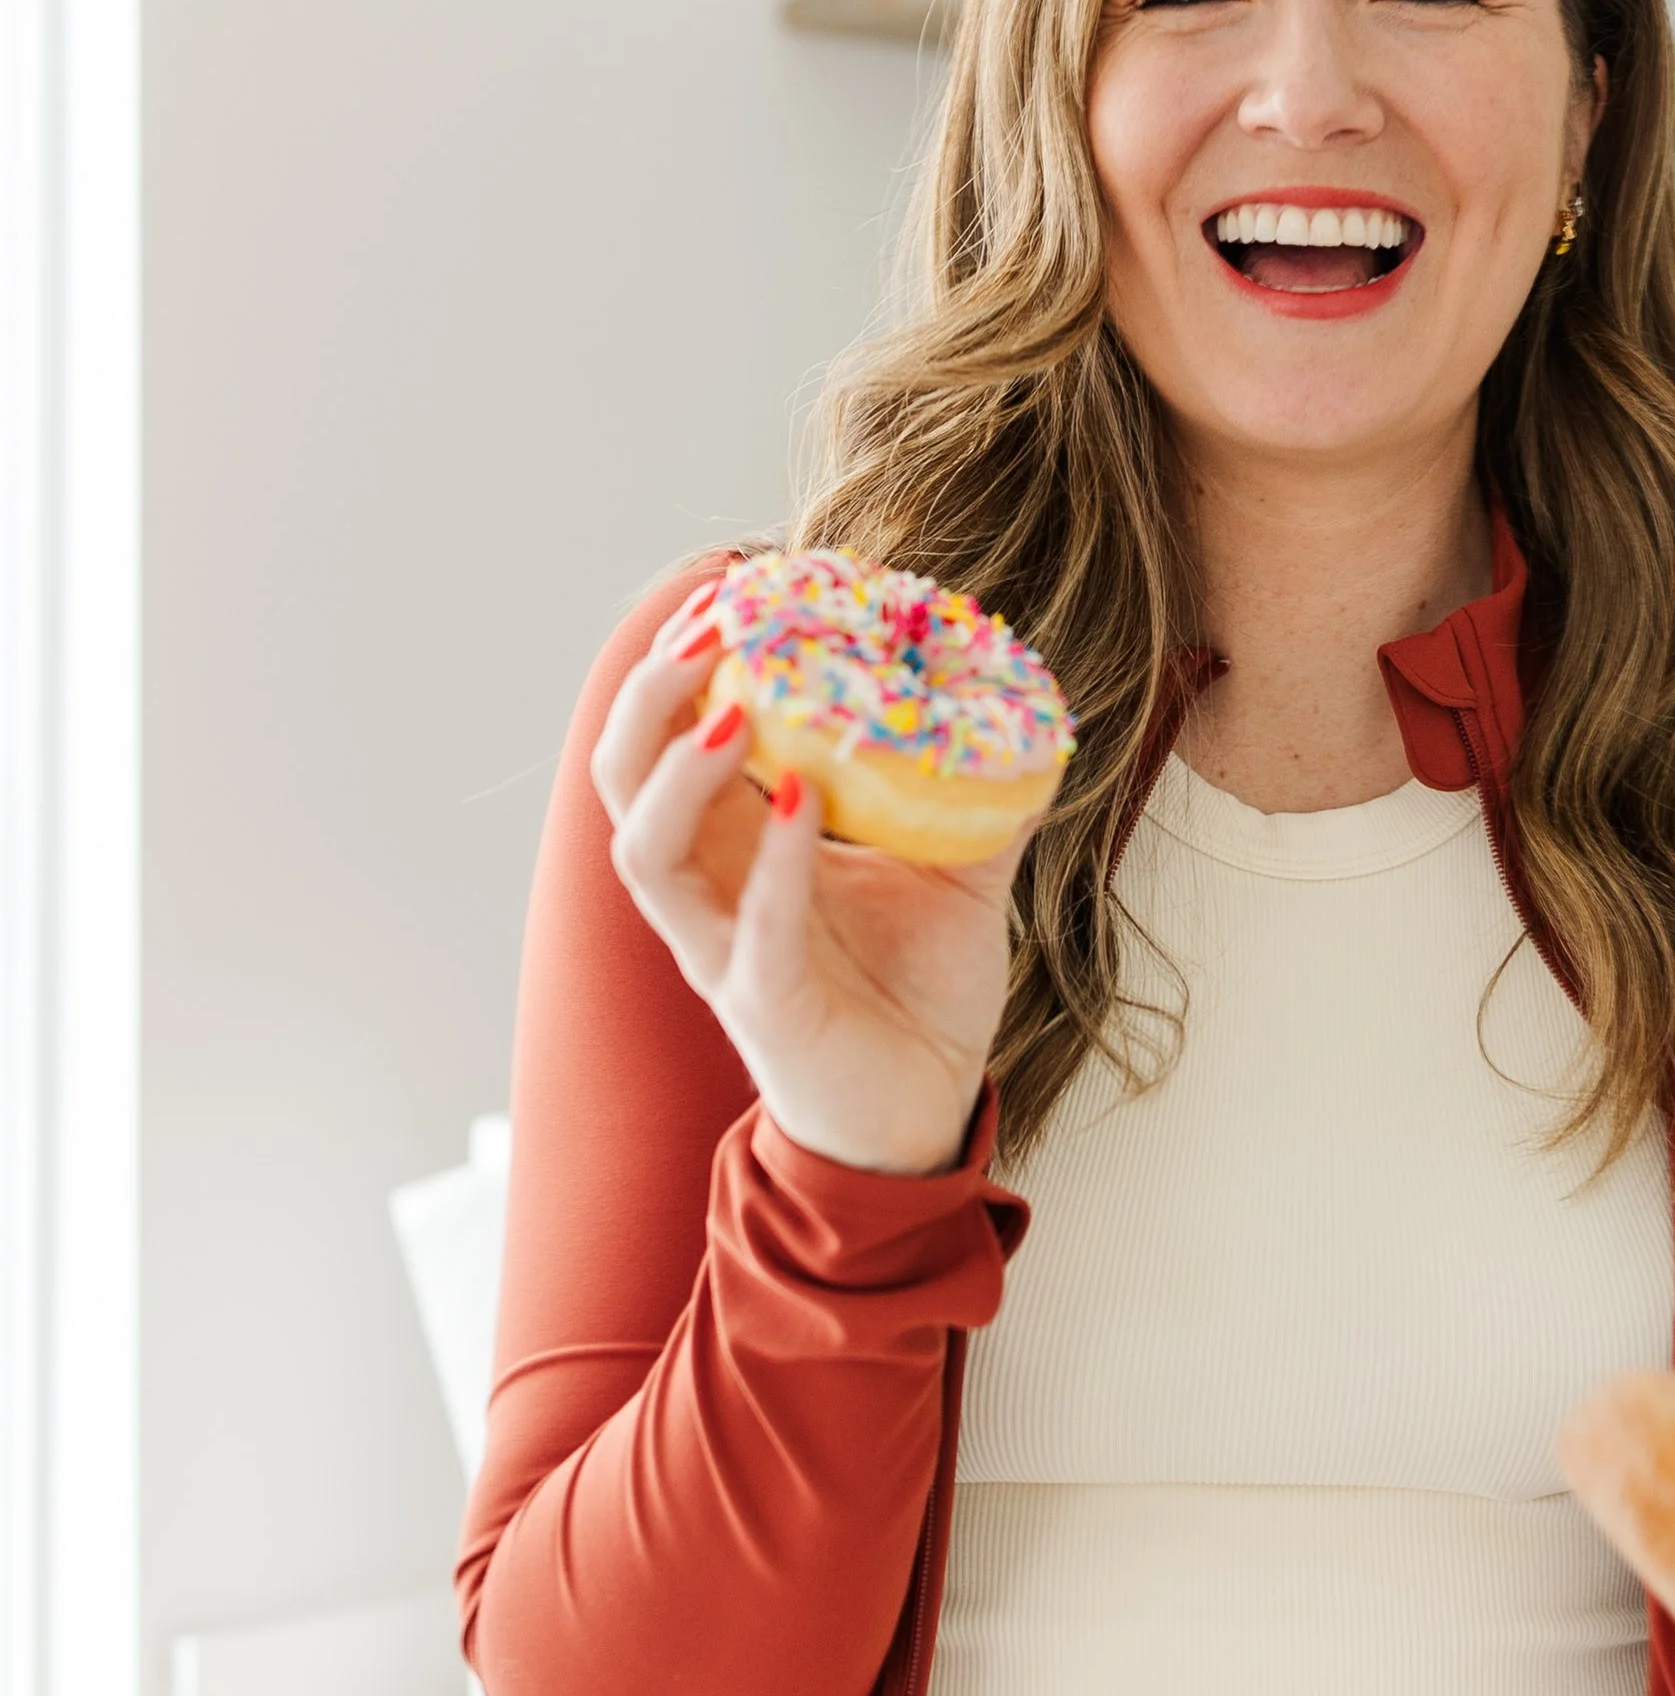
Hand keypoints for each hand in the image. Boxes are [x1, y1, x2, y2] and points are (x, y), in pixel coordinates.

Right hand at [590, 576, 1033, 1176]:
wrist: (928, 1114)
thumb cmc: (917, 993)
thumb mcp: (957, 871)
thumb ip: (980, 795)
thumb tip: (1029, 712)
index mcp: (737, 840)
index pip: (671, 733)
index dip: (683, 658)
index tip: (731, 582)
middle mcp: (710, 886)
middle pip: (624, 774)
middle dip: (652, 691)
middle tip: (712, 620)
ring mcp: (723, 948)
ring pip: (644, 852)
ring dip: (680, 771)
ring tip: (734, 705)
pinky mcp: (763, 1005)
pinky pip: (748, 930)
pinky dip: (771, 864)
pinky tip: (799, 802)